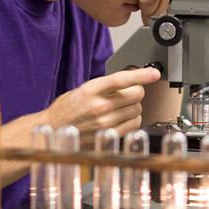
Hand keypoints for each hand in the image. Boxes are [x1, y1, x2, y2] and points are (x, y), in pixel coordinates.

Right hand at [45, 67, 160, 145]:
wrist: (54, 130)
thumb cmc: (67, 109)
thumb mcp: (83, 89)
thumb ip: (106, 85)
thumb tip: (131, 80)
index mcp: (91, 90)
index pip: (122, 79)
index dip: (141, 75)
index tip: (154, 73)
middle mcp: (99, 106)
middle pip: (136, 94)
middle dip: (137, 91)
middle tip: (128, 92)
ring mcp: (105, 123)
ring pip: (137, 109)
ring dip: (134, 106)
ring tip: (120, 107)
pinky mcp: (109, 136)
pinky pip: (134, 124)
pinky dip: (133, 119)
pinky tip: (122, 118)